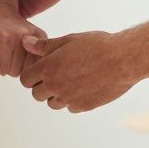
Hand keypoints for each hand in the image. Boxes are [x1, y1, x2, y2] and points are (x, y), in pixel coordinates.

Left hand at [0, 1, 45, 79]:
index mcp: (5, 38)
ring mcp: (34, 36)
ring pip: (28, 68)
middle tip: (2, 52)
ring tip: (11, 51)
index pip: (2, 71)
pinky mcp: (42, 35)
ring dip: (18, 64)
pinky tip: (22, 51)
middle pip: (16, 71)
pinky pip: (38, 59)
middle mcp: (22, 36)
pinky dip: (30, 59)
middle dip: (7, 66)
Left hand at [19, 32, 135, 112]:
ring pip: (52, 104)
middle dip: (42, 86)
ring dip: (56, 95)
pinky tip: (83, 87)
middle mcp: (55, 86)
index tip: (41, 70)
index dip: (32, 75)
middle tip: (56, 75)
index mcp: (48, 68)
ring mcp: (69, 99)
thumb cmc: (96, 45)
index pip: (25, 80)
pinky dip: (72, 100)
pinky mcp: (83, 106)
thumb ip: (44, 46)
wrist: (123, 59)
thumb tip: (26, 43)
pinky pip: (70, 108)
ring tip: (70, 81)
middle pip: (36, 95)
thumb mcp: (68, 40)